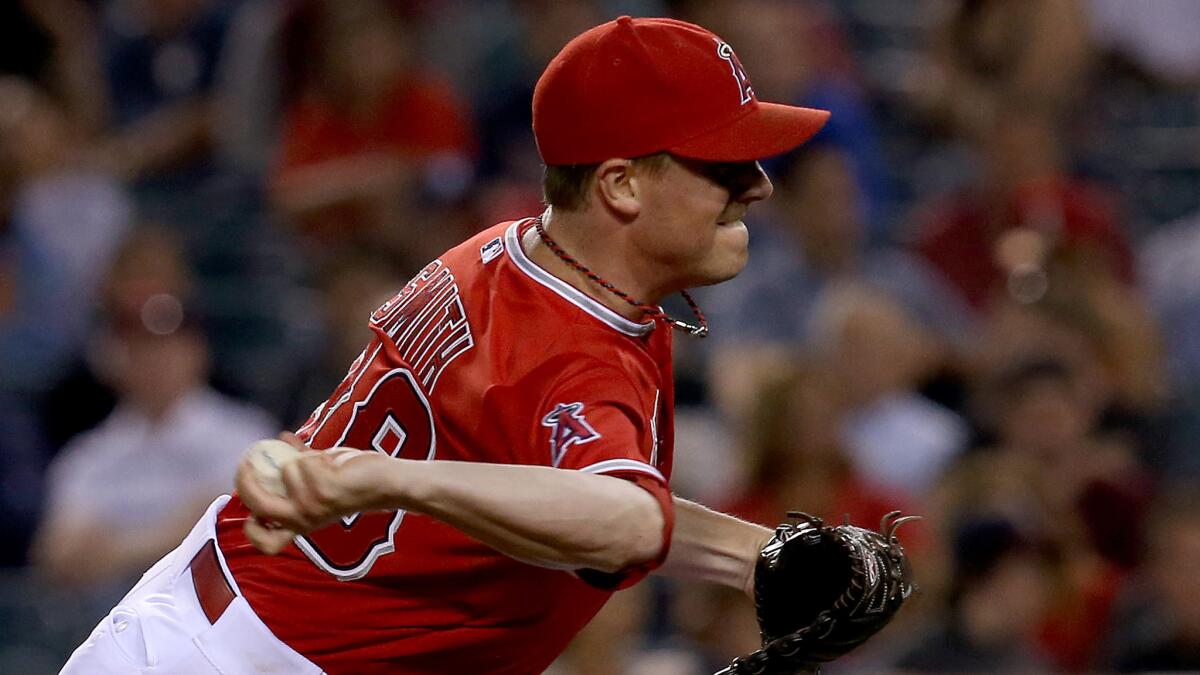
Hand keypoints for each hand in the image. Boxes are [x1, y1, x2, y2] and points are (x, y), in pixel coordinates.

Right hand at [236, 432, 398, 554]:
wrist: (386, 482)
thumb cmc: (354, 479)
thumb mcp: (319, 479)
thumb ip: (298, 466)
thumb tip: (279, 439)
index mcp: (301, 523)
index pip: (268, 543)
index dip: (250, 530)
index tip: (247, 509)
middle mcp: (303, 519)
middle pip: (259, 506)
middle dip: (246, 482)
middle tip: (245, 461)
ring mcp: (313, 506)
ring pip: (287, 470)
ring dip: (304, 458)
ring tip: (325, 462)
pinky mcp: (325, 490)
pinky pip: (305, 461)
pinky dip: (317, 454)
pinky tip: (335, 462)